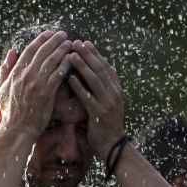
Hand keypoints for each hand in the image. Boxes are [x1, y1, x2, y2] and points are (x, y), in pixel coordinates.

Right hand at [0, 30, 71, 137]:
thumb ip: (5, 70)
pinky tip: (72, 59)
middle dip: (54, 41)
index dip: (40, 40)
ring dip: (62, 50)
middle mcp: (25, 75)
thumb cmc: (9, 111)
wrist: (17, 129)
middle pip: (42, 52)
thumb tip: (11, 53)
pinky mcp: (46, 93)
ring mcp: (36, 83)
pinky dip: (65, 65)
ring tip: (71, 43)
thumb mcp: (1, 88)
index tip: (48, 33)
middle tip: (64, 34)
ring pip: (51, 61)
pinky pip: (58, 75)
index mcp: (15, 73)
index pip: (29, 51)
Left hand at [66, 40, 124, 157]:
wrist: (112, 144)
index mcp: (116, 89)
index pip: (106, 67)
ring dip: (83, 66)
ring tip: (71, 55)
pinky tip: (70, 78)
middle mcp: (114, 93)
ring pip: (95, 80)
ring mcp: (108, 103)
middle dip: (88, 55)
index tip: (85, 42)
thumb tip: (93, 71)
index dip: (96, 54)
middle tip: (76, 42)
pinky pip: (88, 97)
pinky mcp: (99, 113)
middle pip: (101, 70)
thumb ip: (103, 88)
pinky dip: (79, 87)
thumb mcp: (109, 102)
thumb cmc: (106, 123)